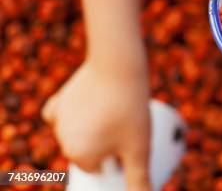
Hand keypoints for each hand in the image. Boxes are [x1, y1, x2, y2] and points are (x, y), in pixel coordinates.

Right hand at [43, 46, 150, 190]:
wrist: (118, 64)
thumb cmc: (130, 107)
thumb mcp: (140, 147)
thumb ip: (139, 179)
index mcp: (78, 155)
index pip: (100, 168)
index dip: (118, 157)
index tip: (130, 141)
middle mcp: (62, 139)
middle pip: (88, 150)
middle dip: (106, 143)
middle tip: (128, 126)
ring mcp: (59, 117)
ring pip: (78, 132)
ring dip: (93, 129)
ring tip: (117, 114)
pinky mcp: (60, 98)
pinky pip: (64, 115)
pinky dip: (75, 115)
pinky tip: (89, 110)